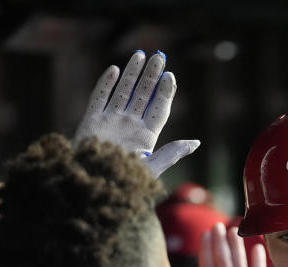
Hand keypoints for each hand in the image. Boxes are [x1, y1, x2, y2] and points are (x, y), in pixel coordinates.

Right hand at [72, 51, 199, 176]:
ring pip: (123, 92)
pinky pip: (99, 98)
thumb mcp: (153, 168)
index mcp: (146, 137)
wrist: (95, 190)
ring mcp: (110, 122)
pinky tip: (114, 69)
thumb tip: (196, 142)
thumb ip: (172, 153)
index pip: (158, 109)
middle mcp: (130, 126)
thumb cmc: (126, 184)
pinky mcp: (91, 123)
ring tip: (140, 55)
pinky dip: (105, 84)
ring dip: (131, 74)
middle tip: (159, 57)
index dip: (165, 93)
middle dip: (151, 76)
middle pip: (143, 96)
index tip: (170, 76)